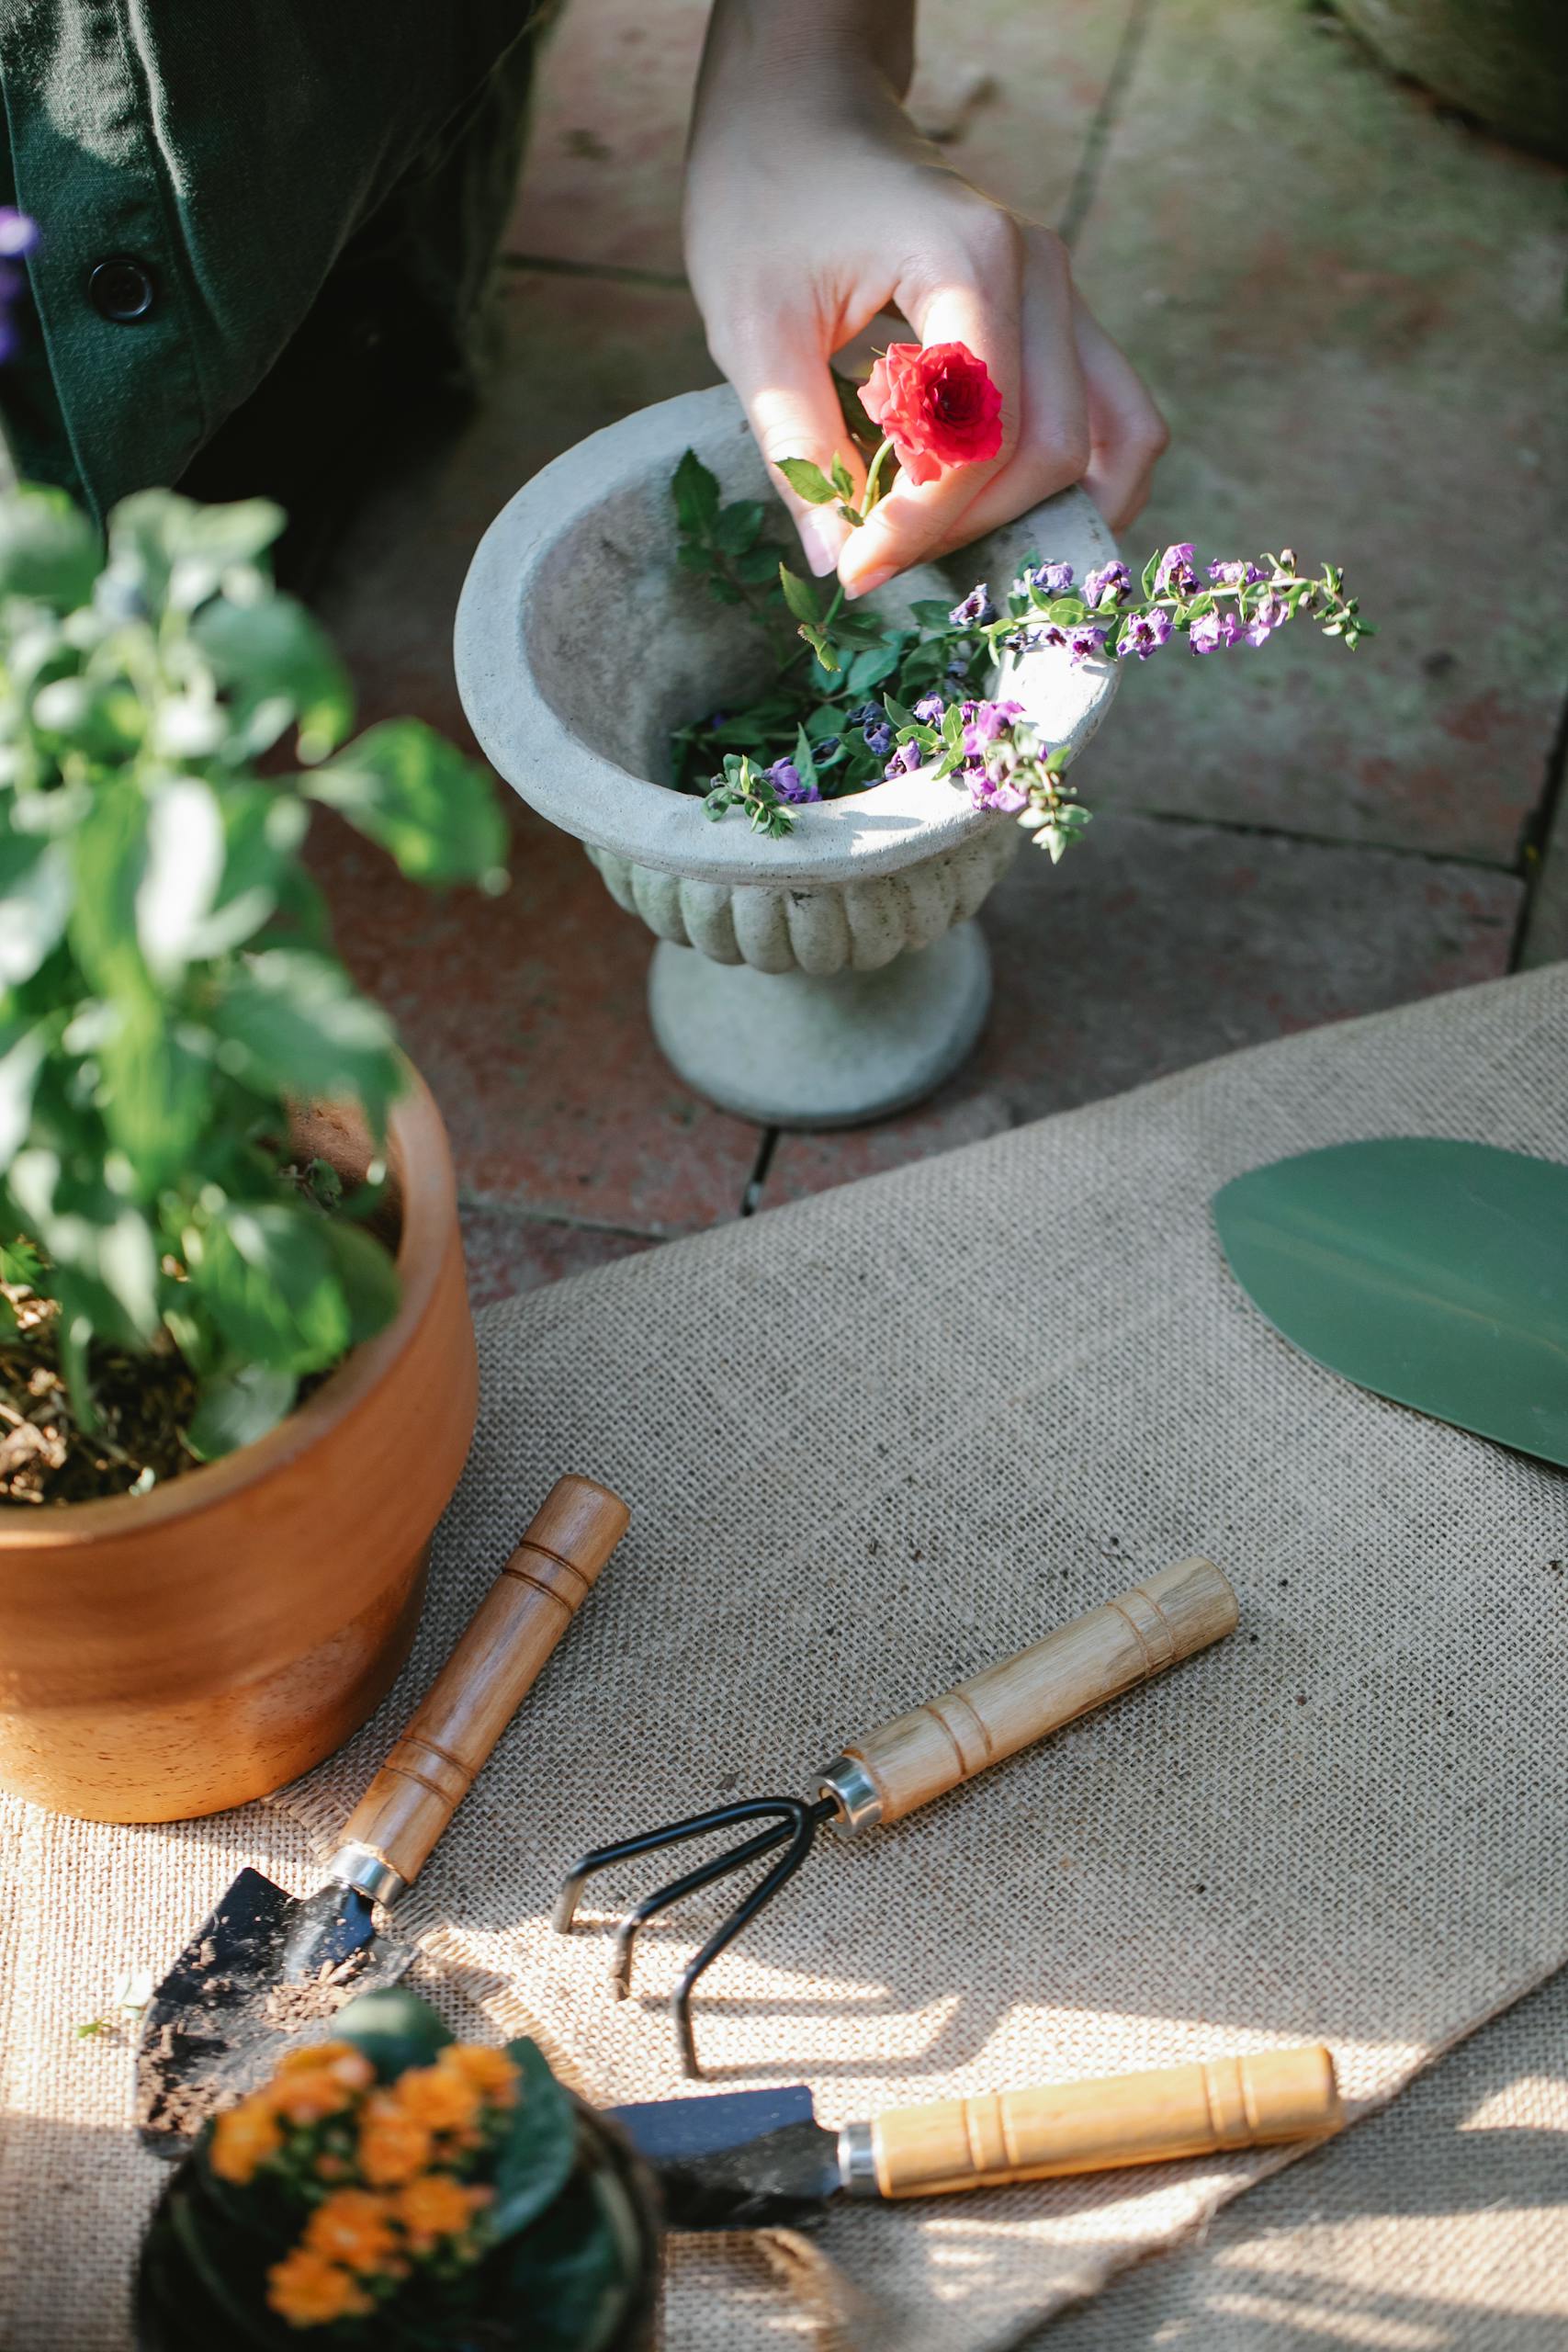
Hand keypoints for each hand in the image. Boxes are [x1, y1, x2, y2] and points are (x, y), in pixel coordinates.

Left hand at [683, 2, 1166, 598]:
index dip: (922, 523)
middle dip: (971, 527)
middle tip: (885, 555)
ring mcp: (1062, 290)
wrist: (800, 109)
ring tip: (947, 546)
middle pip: (1051, 449)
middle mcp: (1039, 272)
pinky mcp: (1059, 313)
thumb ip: (798, 449)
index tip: (856, 570)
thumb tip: (835, 564)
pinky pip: (1116, 415)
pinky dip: (1086, 480)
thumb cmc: (764, 199)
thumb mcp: (751, 330)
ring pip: (1105, 439)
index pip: (980, 436)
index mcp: (968, 262)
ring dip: (1034, 515)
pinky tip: (1021, 523)